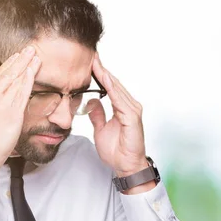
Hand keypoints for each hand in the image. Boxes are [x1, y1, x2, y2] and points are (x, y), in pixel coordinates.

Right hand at [0, 46, 40, 187]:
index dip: (7, 65)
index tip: (16, 57)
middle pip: (6, 74)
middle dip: (19, 60)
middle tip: (29, 49)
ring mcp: (0, 104)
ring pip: (15, 80)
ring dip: (26, 66)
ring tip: (35, 56)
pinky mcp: (12, 114)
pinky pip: (22, 93)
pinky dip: (28, 80)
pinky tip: (33, 71)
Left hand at [89, 53, 148, 177]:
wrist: (126, 166)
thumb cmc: (117, 151)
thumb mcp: (100, 130)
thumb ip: (98, 115)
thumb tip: (92, 103)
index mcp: (122, 108)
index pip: (109, 87)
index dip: (99, 74)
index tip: (88, 61)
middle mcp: (130, 106)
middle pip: (113, 83)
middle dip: (102, 69)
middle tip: (90, 54)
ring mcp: (132, 111)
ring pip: (117, 89)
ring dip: (106, 75)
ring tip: (95, 62)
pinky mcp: (133, 118)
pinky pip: (120, 100)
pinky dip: (112, 89)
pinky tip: (104, 79)